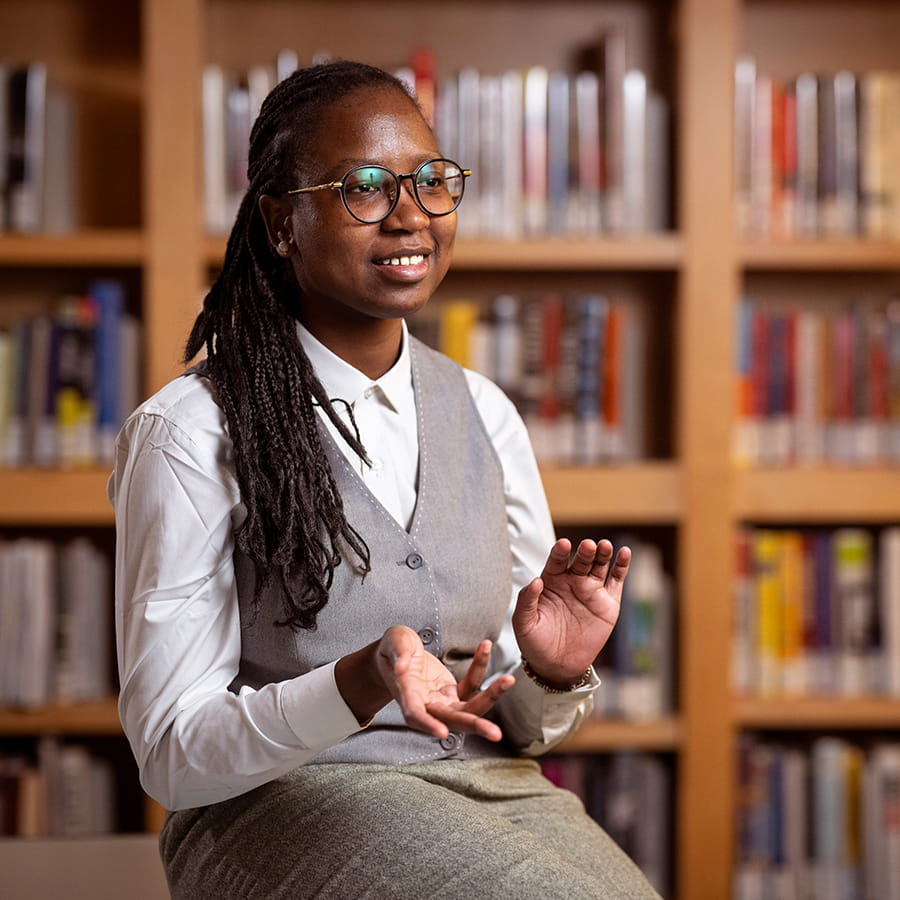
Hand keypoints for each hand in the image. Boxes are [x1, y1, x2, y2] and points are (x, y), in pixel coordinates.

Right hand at [373, 626, 513, 741]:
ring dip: (490, 698)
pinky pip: (471, 684)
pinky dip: (480, 667)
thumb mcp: (392, 643)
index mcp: (407, 695)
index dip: (428, 724)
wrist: (397, 655)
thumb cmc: (392, 650)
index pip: (416, 715)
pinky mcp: (453, 692)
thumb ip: (398, 653)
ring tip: (508, 680)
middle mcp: (426, 704)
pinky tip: (485, 646)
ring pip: (468, 708)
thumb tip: (402, 666)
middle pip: (451, 720)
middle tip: (495, 734)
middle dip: (474, 726)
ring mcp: (442, 701)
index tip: (441, 732)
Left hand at [513, 538, 629, 687]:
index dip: (560, 552)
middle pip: (580, 560)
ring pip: (599, 566)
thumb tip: (536, 580)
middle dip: (585, 552)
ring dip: (603, 553)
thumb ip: (527, 600)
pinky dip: (622, 566)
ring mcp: (591, 590)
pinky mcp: (608, 603)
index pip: (556, 561)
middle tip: (588, 545)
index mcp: (551, 581)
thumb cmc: (535, 642)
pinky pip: (616, 580)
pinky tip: (624, 552)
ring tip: (605, 545)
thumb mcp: (524, 622)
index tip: (563, 545)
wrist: (557, 666)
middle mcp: (572, 581)